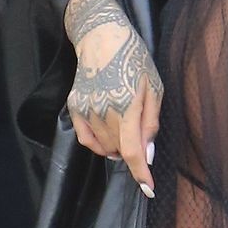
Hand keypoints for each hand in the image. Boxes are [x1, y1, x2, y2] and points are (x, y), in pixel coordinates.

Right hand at [64, 0, 161, 198]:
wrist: (101, 37)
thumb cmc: (134, 59)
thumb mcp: (154, 88)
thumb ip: (150, 123)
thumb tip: (147, 153)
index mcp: (126, 106)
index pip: (132, 152)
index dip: (141, 174)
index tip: (148, 189)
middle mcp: (102, 112)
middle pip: (118, 151)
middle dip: (133, 151)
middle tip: (140, 132)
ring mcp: (85, 111)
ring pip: (102, 147)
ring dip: (116, 146)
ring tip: (124, 124)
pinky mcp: (73, 108)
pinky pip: (85, 139)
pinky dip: (97, 143)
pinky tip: (107, 133)